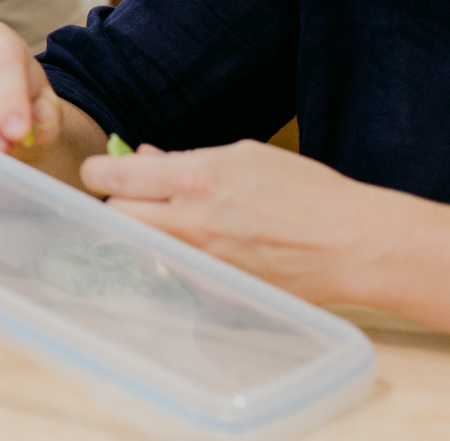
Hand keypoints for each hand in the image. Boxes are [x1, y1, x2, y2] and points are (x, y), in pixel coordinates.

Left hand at [80, 139, 400, 303]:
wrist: (352, 244)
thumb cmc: (305, 191)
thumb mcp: (244, 156)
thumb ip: (187, 160)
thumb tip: (145, 159)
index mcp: (195, 179)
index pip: (114, 177)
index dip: (97, 173)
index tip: (99, 172)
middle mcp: (191, 223)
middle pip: (117, 216)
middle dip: (117, 203)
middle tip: (132, 197)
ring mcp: (202, 262)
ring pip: (141, 247)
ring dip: (143, 232)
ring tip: (165, 222)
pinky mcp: (216, 292)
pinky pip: (174, 273)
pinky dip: (173, 259)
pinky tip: (195, 249)